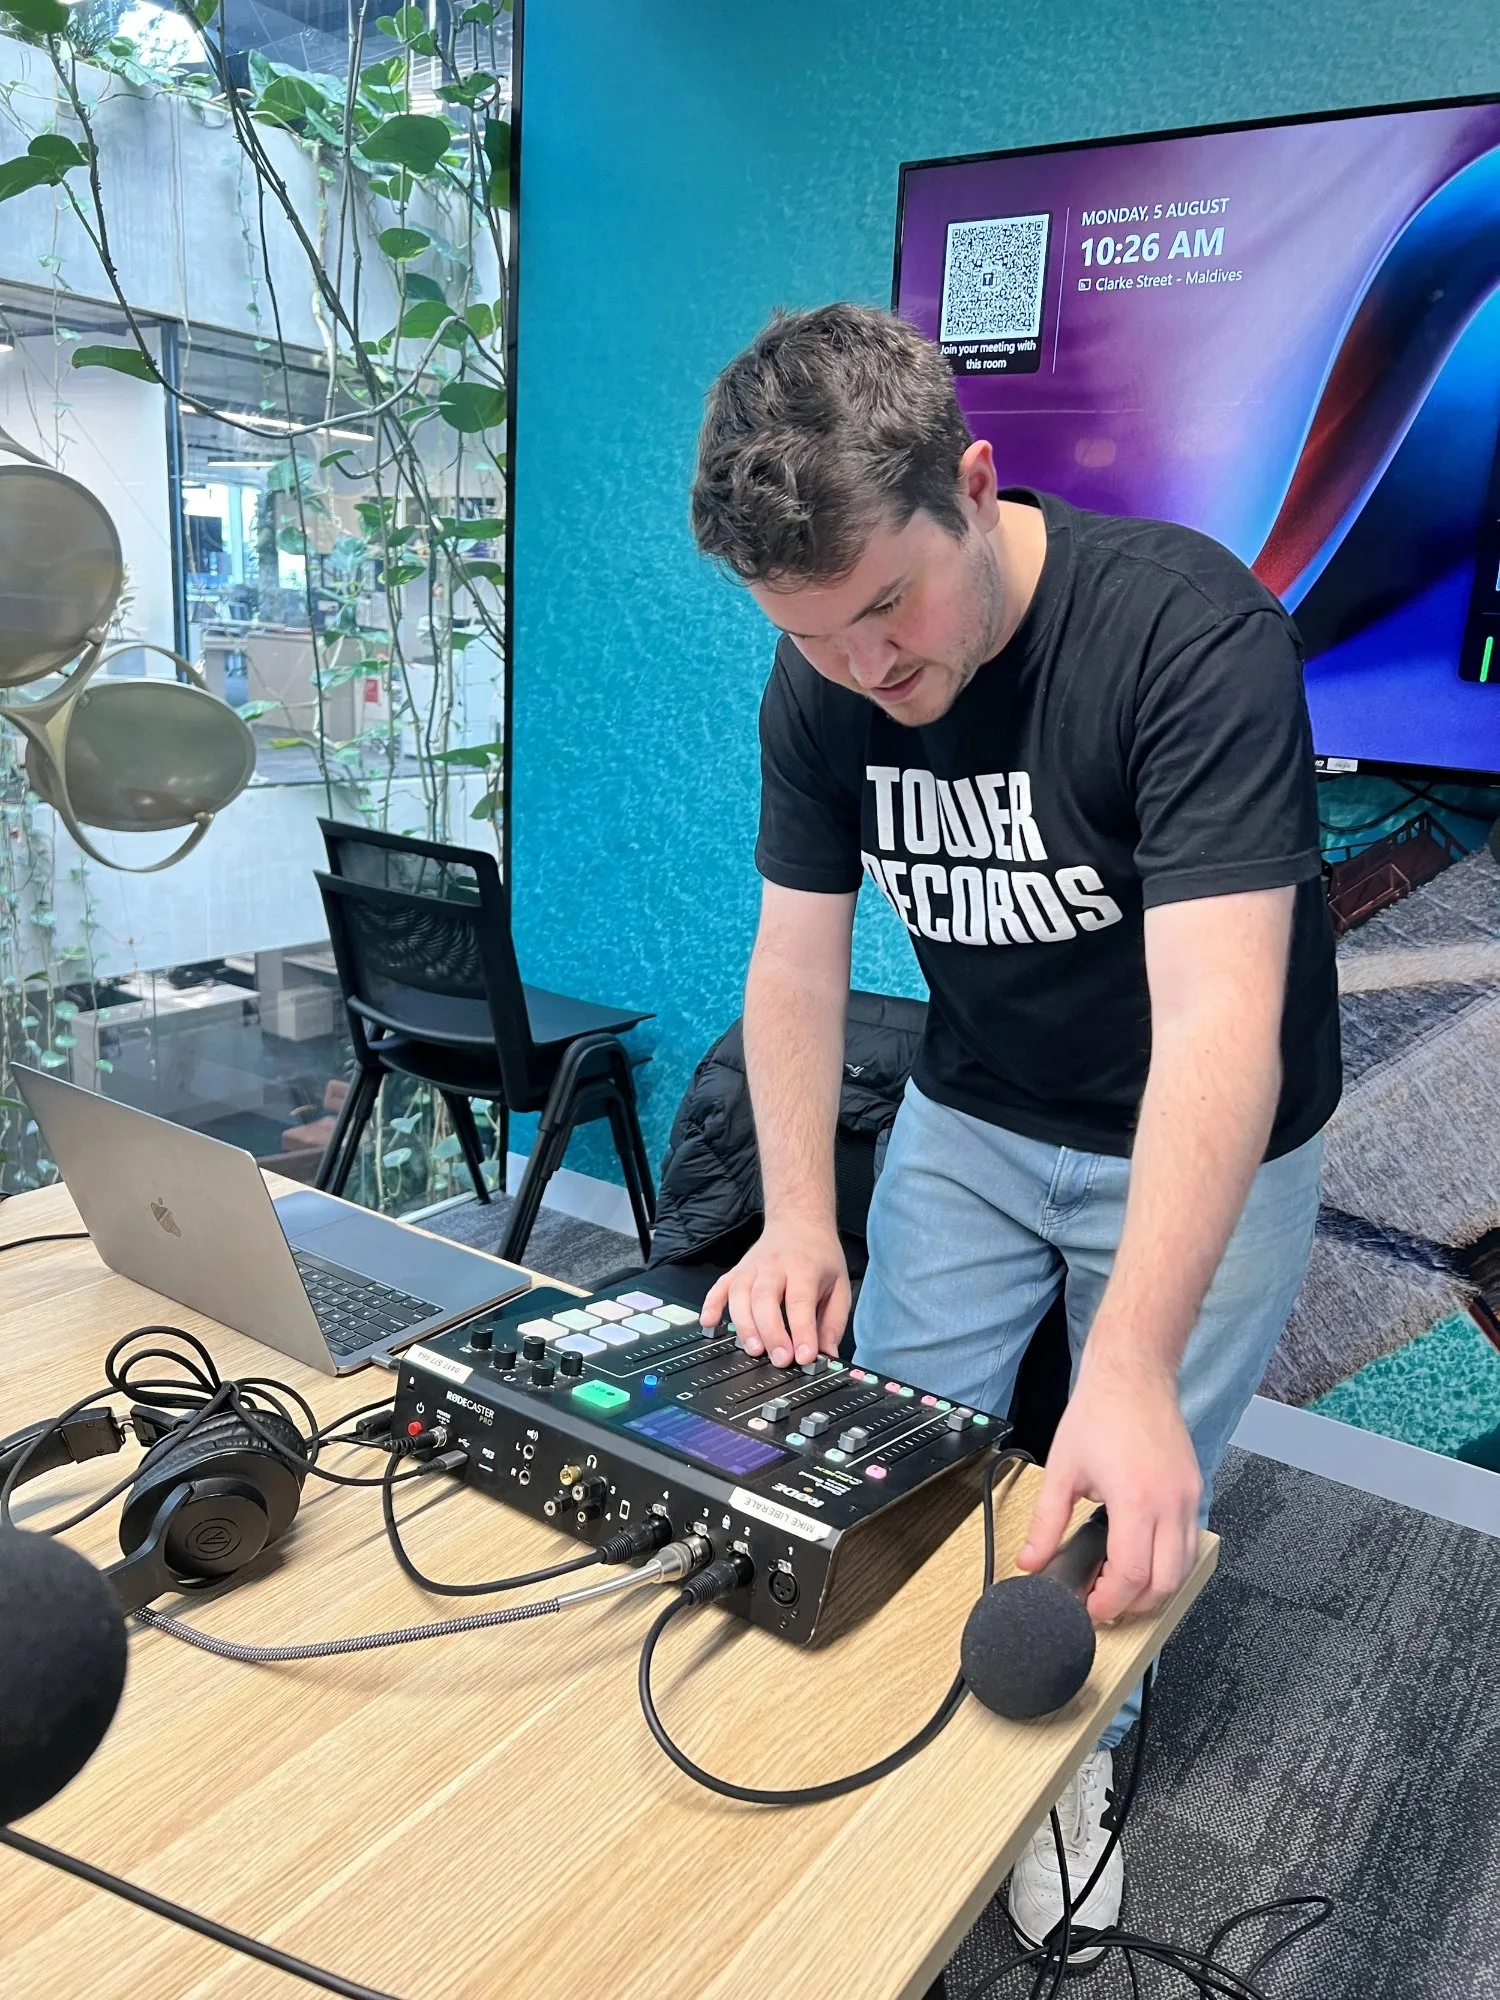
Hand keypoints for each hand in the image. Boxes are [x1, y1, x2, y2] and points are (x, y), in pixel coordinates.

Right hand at [700, 1218, 850, 1367]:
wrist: (799, 1221)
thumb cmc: (819, 1256)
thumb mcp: (840, 1285)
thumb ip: (834, 1322)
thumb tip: (828, 1355)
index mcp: (804, 1267)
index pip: (800, 1301)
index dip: (802, 1331)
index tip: (804, 1356)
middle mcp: (774, 1265)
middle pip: (765, 1298)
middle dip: (771, 1332)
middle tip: (780, 1359)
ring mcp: (751, 1267)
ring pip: (739, 1295)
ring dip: (744, 1325)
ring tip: (754, 1350)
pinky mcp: (736, 1271)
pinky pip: (718, 1287)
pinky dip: (711, 1305)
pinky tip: (709, 1324)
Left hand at [1015, 1359, 1201, 1625]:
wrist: (1132, 1374)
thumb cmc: (1098, 1413)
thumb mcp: (1062, 1470)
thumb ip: (1045, 1523)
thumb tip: (1030, 1561)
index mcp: (1136, 1501)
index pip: (1131, 1576)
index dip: (1109, 1601)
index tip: (1088, 1608)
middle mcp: (1171, 1504)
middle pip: (1166, 1583)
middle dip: (1135, 1603)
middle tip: (1104, 1600)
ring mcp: (1189, 1497)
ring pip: (1185, 1567)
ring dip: (1155, 1585)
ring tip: (1119, 1581)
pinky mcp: (1195, 1488)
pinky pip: (1190, 1540)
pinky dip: (1169, 1560)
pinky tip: (1140, 1552)